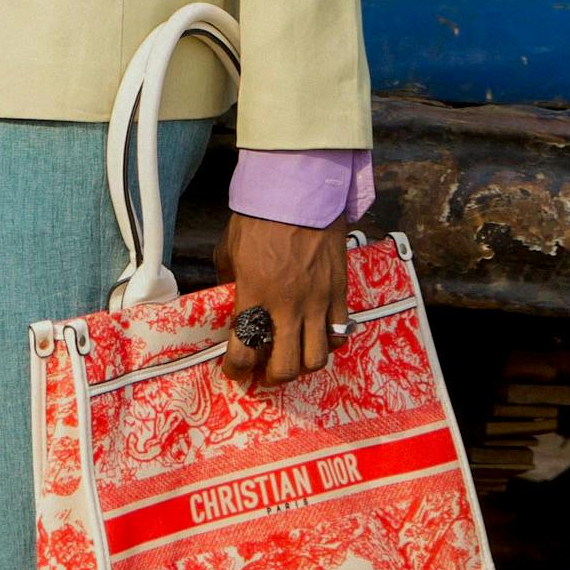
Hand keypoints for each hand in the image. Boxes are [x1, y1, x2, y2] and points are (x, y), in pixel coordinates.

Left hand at [214, 212, 347, 387]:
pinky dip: (328, 340)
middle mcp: (287, 306)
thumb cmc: (259, 217)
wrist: (298, 191)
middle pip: (286, 367)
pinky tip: (318, 335)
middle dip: (273, 378)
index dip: (237, 370)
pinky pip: (339, 331)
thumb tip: (230, 301)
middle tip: (266, 373)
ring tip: (295, 358)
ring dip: (303, 365)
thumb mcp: (230, 250)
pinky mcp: (339, 291)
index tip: (235, 372)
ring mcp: (317, 301)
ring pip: (317, 358)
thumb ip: (230, 281)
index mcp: (254, 296)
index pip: (243, 351)